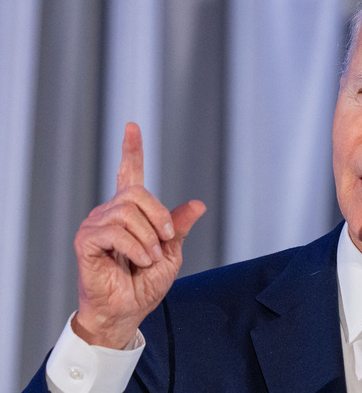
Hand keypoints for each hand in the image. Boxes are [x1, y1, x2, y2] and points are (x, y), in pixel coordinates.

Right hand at [72, 123, 205, 348]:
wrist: (127, 310)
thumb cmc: (144, 283)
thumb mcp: (171, 252)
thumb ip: (178, 227)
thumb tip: (198, 204)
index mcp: (130, 212)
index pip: (128, 173)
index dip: (131, 150)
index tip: (132, 127)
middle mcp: (109, 213)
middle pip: (136, 192)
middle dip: (158, 217)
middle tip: (165, 242)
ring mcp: (95, 225)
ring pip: (128, 212)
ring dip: (148, 239)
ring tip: (149, 259)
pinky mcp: (86, 241)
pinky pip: (116, 232)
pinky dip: (136, 248)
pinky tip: (139, 261)